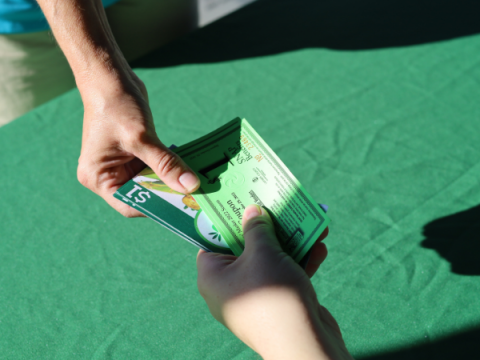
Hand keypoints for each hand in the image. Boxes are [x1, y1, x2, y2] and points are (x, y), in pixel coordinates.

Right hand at [35, 0, 199, 216]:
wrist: (112, 78)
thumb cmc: (116, 106)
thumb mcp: (142, 138)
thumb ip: (166, 164)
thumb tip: (190, 186)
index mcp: (98, 178)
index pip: (128, 205)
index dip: (155, 207)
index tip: (181, 206)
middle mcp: (108, 176)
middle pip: (142, 195)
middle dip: (166, 194)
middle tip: (194, 197)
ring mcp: (121, 166)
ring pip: (151, 182)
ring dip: (171, 181)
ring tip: (195, 184)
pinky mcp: (135, 155)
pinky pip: (155, 168)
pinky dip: (169, 168)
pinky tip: (187, 168)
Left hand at [197, 205, 352, 359]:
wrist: (304, 343)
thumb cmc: (273, 293)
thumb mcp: (263, 252)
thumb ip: (257, 228)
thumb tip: (252, 211)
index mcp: (212, 276)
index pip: (212, 241)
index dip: (226, 221)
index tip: (240, 202)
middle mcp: (229, 288)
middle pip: (245, 248)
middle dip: (267, 228)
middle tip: (276, 206)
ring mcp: (254, 297)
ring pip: (269, 261)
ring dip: (290, 242)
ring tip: (308, 222)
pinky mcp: (276, 304)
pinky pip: (284, 276)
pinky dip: (299, 262)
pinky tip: (319, 246)